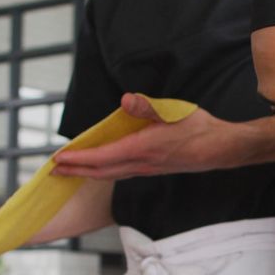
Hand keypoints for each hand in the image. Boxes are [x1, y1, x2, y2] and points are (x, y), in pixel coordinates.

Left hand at [53, 93, 274, 178]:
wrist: (220, 148)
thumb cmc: (199, 128)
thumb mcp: (174, 111)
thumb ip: (147, 106)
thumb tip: (125, 99)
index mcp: (142, 149)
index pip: (102, 157)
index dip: (78, 159)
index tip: (58, 159)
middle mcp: (141, 163)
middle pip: (101, 171)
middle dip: (76, 170)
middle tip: (54, 169)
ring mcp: (148, 169)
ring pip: (111, 174)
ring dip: (89, 172)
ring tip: (72, 169)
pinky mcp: (154, 169)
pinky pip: (122, 172)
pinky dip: (105, 170)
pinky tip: (103, 166)